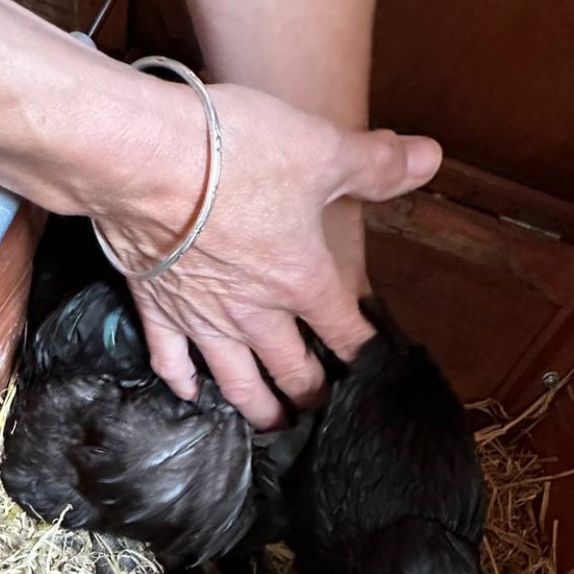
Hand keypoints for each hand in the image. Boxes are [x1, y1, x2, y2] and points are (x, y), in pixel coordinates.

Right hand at [94, 83, 440, 427]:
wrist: (141, 160)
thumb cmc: (235, 153)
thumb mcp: (319, 149)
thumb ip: (376, 164)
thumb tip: (432, 157)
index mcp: (301, 281)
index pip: (344, 332)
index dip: (365, 355)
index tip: (376, 372)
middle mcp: (255, 314)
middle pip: (293, 371)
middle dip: (313, 395)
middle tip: (323, 412)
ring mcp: (202, 317)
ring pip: (237, 381)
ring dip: (259, 408)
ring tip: (273, 425)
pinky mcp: (156, 307)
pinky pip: (170, 358)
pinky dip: (182, 382)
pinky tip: (190, 395)